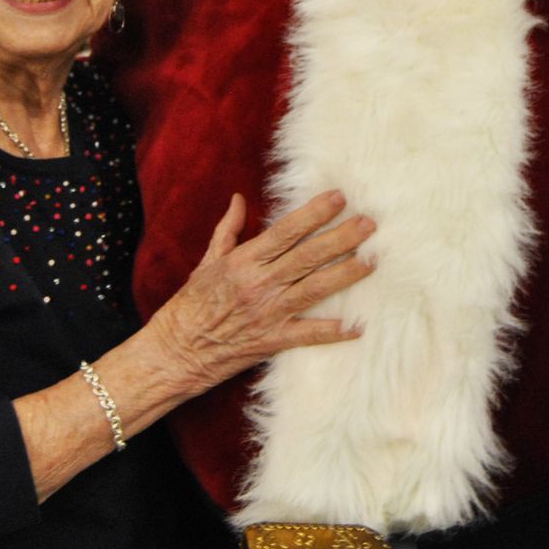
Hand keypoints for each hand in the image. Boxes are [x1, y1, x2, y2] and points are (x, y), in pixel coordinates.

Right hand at [142, 190, 374, 397]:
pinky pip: (309, 335)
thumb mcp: (206, 262)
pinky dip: (334, 331)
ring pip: (314, 289)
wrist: (175, 351)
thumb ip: (227, 230)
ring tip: (373, 260)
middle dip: (341, 238)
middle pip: (307, 256)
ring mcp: (268, 313)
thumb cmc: (189, 305)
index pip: (285, 231)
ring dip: (346, 274)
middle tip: (370, 223)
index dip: (313, 214)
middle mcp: (259, 284)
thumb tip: (239, 199)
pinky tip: (358, 325)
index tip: (338, 197)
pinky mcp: (272, 340)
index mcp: (243, 262)